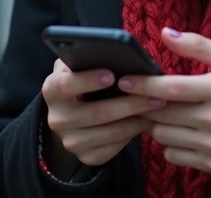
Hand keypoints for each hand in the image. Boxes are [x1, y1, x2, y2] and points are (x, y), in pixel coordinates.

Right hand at [42, 59, 164, 171]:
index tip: (111, 74)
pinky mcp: (86, 157)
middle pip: (97, 113)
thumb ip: (88, 57)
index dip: (88, 80)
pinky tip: (147, 121)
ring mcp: (71, 142)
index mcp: (52, 90)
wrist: (70, 114)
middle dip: (129, 102)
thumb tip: (117, 54)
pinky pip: (114, 148)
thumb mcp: (77, 65)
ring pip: (110, 133)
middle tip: (155, 94)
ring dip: (137, 119)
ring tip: (158, 106)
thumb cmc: (81, 80)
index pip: (66, 85)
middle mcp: (57, 119)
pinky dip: (133, 134)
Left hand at [118, 28, 210, 174]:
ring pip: (162, 135)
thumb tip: (166, 33)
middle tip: (140, 96)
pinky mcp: (210, 164)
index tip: (124, 80)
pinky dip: (169, 143)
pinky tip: (178, 131)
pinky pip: (172, 155)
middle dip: (145, 104)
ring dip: (156, 123)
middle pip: (162, 113)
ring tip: (163, 112)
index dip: (143, 85)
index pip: (171, 88)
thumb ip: (197, 45)